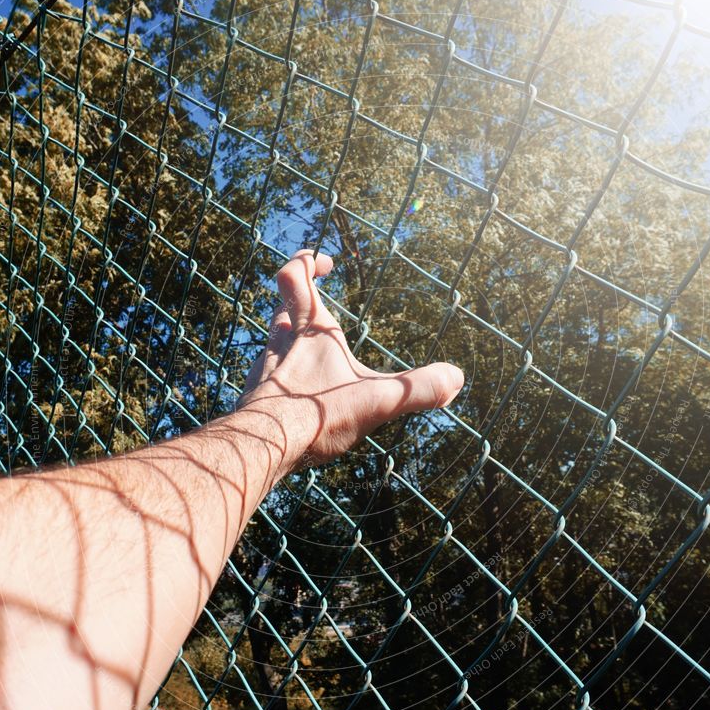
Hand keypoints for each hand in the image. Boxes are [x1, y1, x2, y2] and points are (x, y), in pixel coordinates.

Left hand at [239, 249, 463, 476]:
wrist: (264, 448)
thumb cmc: (317, 415)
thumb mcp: (379, 401)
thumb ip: (418, 388)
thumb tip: (456, 379)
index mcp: (310, 333)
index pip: (294, 277)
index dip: (306, 262)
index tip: (324, 261)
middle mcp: (281, 345)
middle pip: (281, 310)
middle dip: (298, 305)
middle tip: (315, 309)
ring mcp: (263, 373)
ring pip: (270, 343)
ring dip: (286, 340)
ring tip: (306, 352)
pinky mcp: (254, 401)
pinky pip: (264, 380)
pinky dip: (278, 380)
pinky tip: (292, 398)